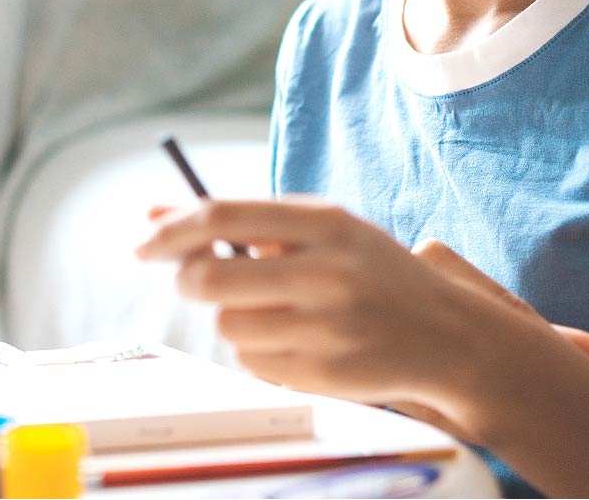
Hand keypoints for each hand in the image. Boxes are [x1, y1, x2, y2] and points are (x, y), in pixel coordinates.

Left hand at [136, 199, 588, 443]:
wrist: (447, 334)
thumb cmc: (370, 272)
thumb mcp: (323, 230)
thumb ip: (245, 222)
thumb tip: (150, 217)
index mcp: (327, 222)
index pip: (224, 216)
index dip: (171, 229)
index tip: (141, 242)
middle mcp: (327, 272)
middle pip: (211, 278)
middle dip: (189, 279)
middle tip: (196, 280)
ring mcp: (327, 327)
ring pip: (228, 325)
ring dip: (235, 317)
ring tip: (280, 310)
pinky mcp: (324, 373)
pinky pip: (253, 363)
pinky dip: (260, 352)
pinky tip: (300, 341)